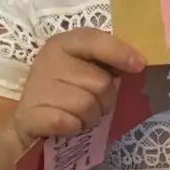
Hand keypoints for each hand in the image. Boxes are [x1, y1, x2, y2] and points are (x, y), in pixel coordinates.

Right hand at [13, 28, 143, 145]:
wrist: (30, 121)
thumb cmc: (65, 92)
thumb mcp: (83, 69)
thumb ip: (106, 62)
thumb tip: (138, 64)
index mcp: (63, 43)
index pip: (95, 40)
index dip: (119, 52)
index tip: (139, 65)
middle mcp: (49, 60)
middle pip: (100, 83)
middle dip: (105, 100)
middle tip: (94, 104)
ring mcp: (38, 87)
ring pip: (88, 106)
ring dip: (90, 117)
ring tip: (79, 116)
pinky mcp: (32, 114)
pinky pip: (71, 123)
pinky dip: (74, 128)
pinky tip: (66, 125)